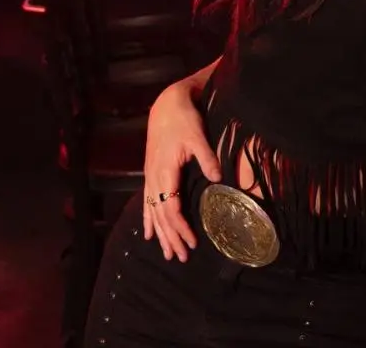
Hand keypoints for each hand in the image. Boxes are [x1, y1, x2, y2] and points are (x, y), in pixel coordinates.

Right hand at [141, 77, 220, 261]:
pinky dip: (148, 220)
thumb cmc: (183, 120)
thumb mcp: (197, 136)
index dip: (180, 227)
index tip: (191, 242)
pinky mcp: (151, 174)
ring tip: (167, 254)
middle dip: (171, 238)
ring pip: (153, 212)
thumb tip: (218, 177)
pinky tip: (148, 234)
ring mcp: (150, 177)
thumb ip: (206, 157)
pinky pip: (147, 203)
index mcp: (165, 171)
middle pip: (161, 216)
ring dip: (160, 234)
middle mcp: (154, 178)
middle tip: (182, 258)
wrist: (166, 106)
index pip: (171, 208)